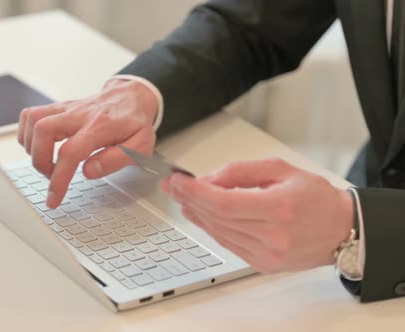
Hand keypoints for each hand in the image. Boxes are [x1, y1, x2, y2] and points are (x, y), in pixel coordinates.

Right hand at [18, 79, 157, 207]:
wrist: (133, 96)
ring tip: (46, 163)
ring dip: (31, 147)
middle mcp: (79, 114)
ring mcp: (66, 109)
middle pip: (43, 130)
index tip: (54, 198)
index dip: (58, 179)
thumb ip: (116, 160)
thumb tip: (88, 171)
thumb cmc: (135, 123)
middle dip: (40, 161)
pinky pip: (31, 115)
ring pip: (33, 120)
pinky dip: (27, 133)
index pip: (71, 152)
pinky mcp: (58, 108)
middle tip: (52, 176)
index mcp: (100, 126)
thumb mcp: (140, 147)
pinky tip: (38, 147)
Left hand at [162, 158, 353, 272]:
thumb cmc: (315, 197)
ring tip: (182, 199)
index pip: (223, 203)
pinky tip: (200, 216)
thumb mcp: (280, 169)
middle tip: (173, 186)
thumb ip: (240, 172)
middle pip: (217, 218)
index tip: (177, 181)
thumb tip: (208, 179)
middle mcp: (273, 235)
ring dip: (197, 215)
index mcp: (279, 208)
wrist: (341, 228)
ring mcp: (268, 254)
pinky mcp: (264, 264)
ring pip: (219, 233)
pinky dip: (212, 229)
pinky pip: (228, 244)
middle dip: (190, 199)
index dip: (195, 192)